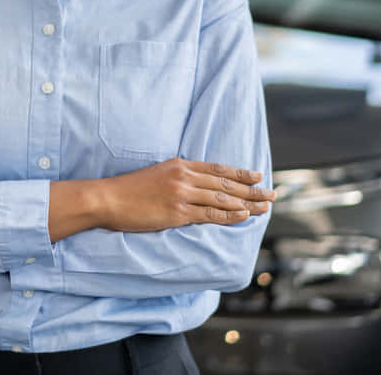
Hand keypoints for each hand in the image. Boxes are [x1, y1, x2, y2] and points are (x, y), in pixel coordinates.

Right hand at [99, 158, 275, 232]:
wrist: (108, 198)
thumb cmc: (128, 189)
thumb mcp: (156, 174)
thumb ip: (178, 178)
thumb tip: (197, 187)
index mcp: (179, 165)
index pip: (217, 169)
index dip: (240, 172)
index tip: (258, 175)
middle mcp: (184, 176)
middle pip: (226, 183)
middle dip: (252, 189)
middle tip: (272, 194)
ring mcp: (181, 194)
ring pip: (223, 198)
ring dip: (248, 203)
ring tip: (265, 207)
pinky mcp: (177, 212)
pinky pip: (210, 214)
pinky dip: (230, 215)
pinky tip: (245, 215)